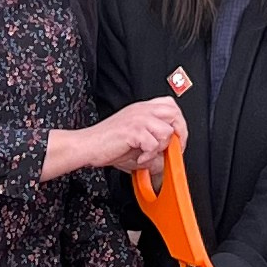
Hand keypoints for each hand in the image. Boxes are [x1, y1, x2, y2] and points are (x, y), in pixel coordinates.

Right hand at [48, 97, 182, 181]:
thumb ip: (153, 148)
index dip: (179, 123)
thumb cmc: (107, 144)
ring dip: (161, 148)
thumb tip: (166, 160)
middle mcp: (142, 110)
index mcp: (142, 109)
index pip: (171, 106)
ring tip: (147, 154)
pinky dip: (149, 156)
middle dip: (178, 135)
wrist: (87, 146)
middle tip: (170, 150)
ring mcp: (138, 119)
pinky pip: (154, 144)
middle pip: (175, 114)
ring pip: (167, 131)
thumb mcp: (135, 143)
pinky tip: (139, 158)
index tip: (177, 140)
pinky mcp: (133, 130)